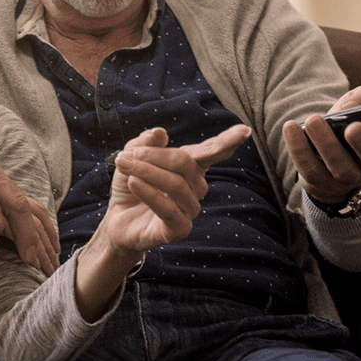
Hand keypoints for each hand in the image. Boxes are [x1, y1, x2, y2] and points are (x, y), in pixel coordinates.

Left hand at [99, 123, 249, 255]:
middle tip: (125, 155)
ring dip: (147, 172)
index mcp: (189, 168)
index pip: (210, 152)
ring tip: (124, 165)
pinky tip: (133, 183)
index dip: (227, 141)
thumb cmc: (130, 187)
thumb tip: (160, 132)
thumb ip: (144, 144)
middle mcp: (195, 188)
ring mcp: (189, 209)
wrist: (117, 220)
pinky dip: (149, 193)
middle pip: (184, 163)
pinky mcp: (179, 229)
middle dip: (154, 155)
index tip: (244, 130)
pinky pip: (168, 208)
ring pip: (175, 184)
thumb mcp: (131, 158)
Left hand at [283, 84, 360, 208]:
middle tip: (353, 128)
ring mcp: (345, 177)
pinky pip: (309, 168)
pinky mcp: (320, 181)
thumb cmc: (351, 122)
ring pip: (338, 166)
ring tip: (313, 121)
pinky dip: (298, 148)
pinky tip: (290, 128)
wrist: (327, 151)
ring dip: (325, 143)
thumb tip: (353, 107)